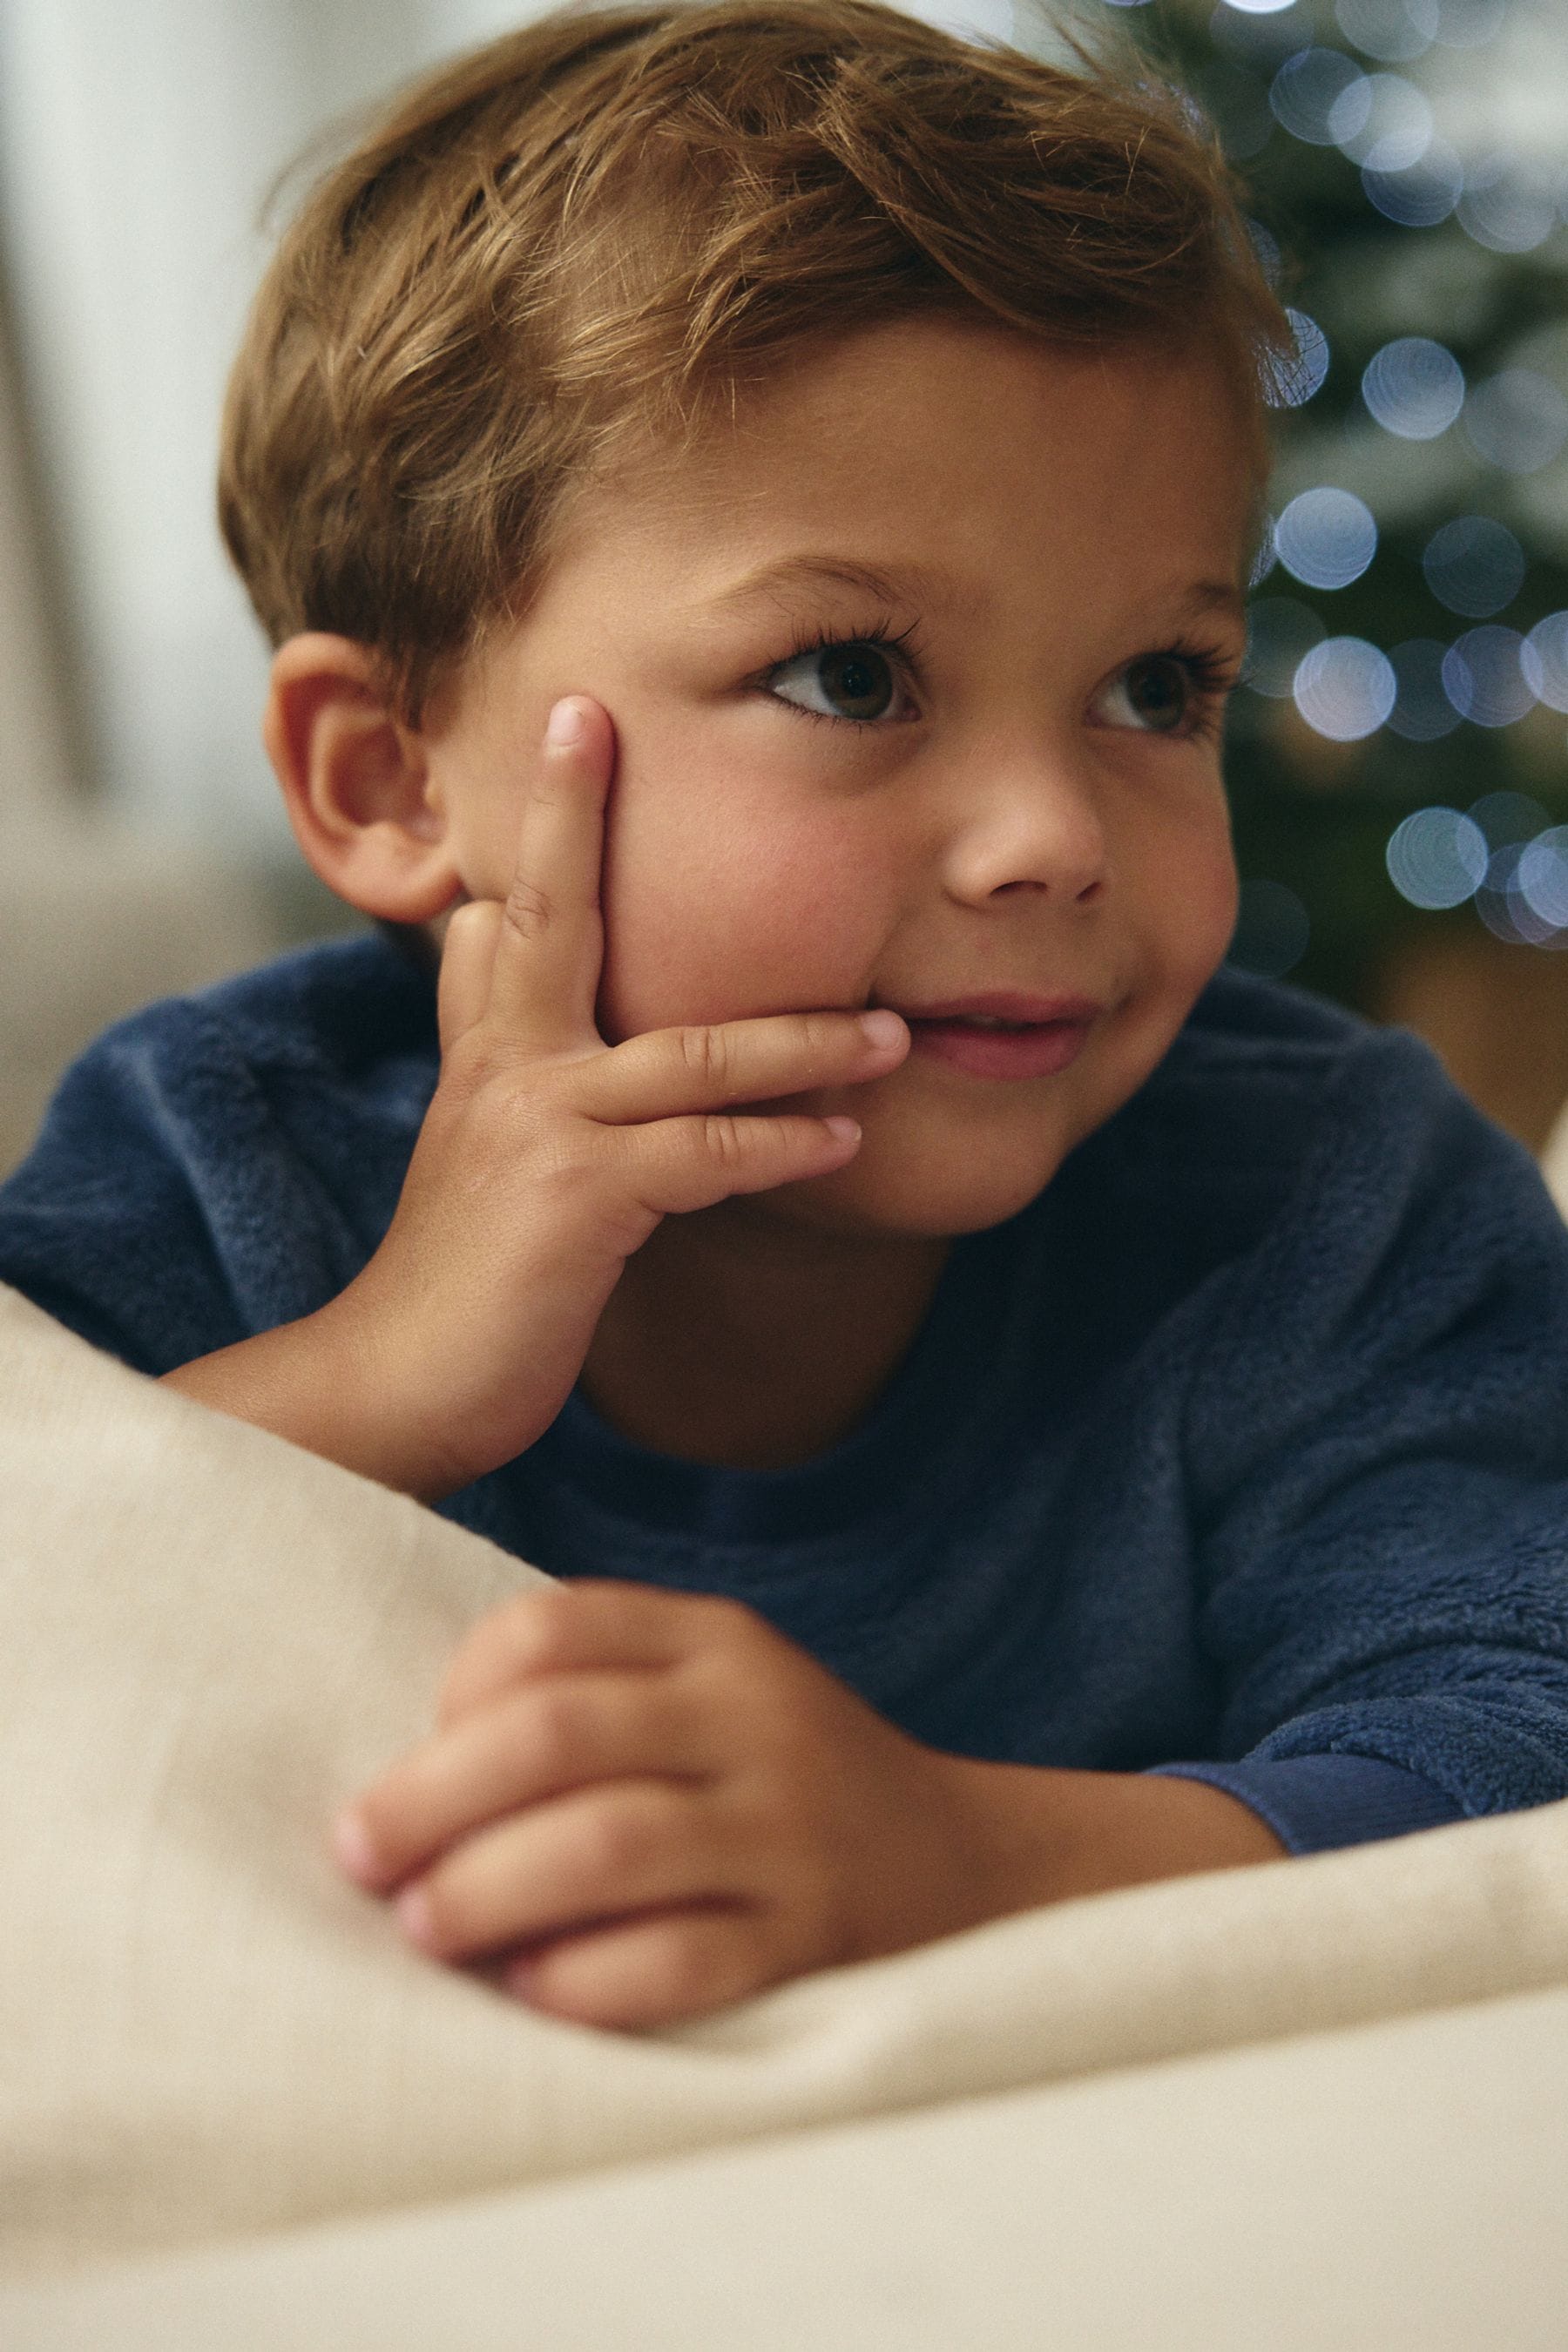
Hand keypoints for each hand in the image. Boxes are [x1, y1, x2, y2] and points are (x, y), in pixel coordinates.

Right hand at [221, 696, 907, 1496]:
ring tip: (889, 1032)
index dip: (541, 818)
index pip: (512, 913)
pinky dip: (783, 1145)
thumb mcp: (477, 1139)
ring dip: (800, 1038)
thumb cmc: (464, 1272)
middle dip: (577, 813)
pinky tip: (843, 1142)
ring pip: (687, 1054)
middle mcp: (505, 1067)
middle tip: (603, 718)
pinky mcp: (576, 1200)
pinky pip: (704, 1156)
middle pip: (551, 914)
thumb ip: (490, 1037)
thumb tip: (474, 935)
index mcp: (488, 1051)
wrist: (396, 1383)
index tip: (577, 725)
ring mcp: (539, 1127)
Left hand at [332, 1579, 1020, 2030]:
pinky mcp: (814, 1936)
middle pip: (557, 1733)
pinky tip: (530, 1993)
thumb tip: (405, 1771)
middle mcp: (755, 1714)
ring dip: (488, 1889)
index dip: (450, 1694)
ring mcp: (791, 1826)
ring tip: (422, 1929)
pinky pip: (681, 1959)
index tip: (406, 1765)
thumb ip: (591, 1694)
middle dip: (430, 1799)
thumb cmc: (781, 1783)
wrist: (969, 1866)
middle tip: (360, 1858)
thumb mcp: (711, 1692)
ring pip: (609, 1843)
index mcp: (714, 1639)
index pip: (550, 1630)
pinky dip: (586, 1978)